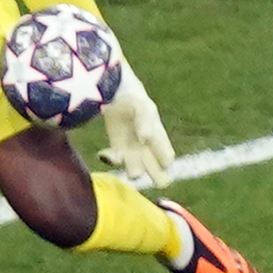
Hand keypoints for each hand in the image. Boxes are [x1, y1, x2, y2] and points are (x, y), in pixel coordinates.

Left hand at [98, 68, 174, 185]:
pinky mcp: (118, 151)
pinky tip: (104, 153)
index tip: (147, 152)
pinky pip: (116, 163)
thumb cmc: (134, 100)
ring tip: (119, 157)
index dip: (161, 162)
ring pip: (136, 172)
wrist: (116, 95)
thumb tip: (145, 139)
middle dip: (151, 177)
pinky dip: (110, 160)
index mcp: (159, 139)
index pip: (167, 159)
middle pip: (157, 174)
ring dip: (129, 170)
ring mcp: (133, 152)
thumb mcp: (142, 107)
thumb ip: (145, 122)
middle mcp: (149, 149)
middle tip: (138, 168)